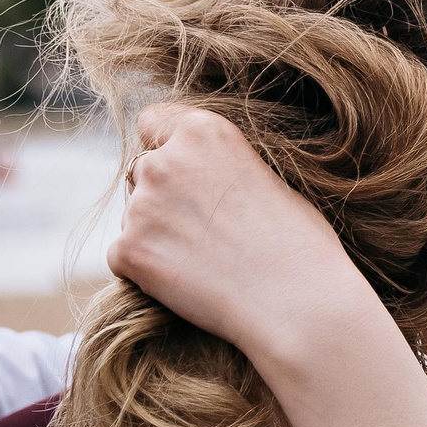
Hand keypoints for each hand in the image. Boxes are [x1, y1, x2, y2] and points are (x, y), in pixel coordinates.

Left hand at [108, 104, 369, 363]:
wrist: (297, 304)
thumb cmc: (301, 246)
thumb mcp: (270, 179)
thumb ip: (223, 167)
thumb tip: (201, 175)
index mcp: (204, 131)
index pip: (154, 121)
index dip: (169, 147)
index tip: (186, 175)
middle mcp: (164, 160)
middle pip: (142, 170)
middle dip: (163, 194)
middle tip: (205, 230)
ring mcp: (141, 206)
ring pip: (133, 215)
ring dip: (156, 232)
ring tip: (206, 261)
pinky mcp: (127, 251)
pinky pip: (124, 255)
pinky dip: (147, 270)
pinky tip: (191, 283)